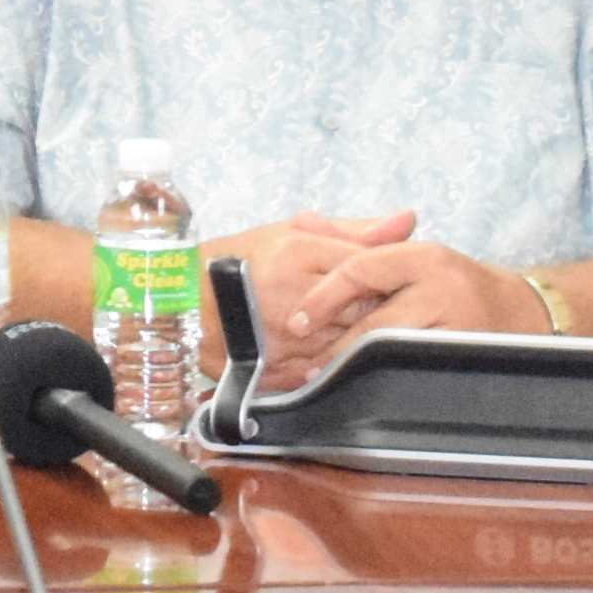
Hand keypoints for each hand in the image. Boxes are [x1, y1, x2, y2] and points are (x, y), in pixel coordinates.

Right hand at [213, 210, 421, 374]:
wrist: (184, 306)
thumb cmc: (242, 262)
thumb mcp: (293, 234)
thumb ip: (354, 231)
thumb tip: (408, 220)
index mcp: (298, 254)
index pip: (369, 267)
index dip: (386, 277)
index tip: (393, 281)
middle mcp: (293, 296)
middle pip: (366, 309)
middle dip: (381, 310)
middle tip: (386, 309)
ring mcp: (287, 338)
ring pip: (352, 344)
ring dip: (364, 340)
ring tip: (361, 331)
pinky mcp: (279, 371)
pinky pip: (328, 372)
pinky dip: (338, 365)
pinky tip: (337, 355)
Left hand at [258, 233, 532, 384]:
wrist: (522, 311)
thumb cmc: (456, 283)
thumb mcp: (415, 255)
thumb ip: (361, 243)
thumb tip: (303, 223)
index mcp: (425, 256)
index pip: (361, 269)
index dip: (323, 297)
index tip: (296, 320)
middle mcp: (444, 287)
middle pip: (375, 321)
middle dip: (336, 346)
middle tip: (305, 363)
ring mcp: (459, 325)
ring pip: (394, 351)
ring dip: (356, 368)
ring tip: (326, 379)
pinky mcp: (467, 358)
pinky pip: (415, 373)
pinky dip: (385, 382)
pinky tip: (364, 390)